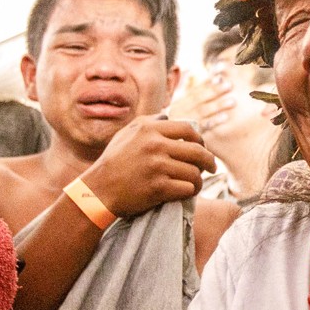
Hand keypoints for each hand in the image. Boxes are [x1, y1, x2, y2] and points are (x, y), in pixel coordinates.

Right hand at [81, 119, 216, 216]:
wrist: (97, 191)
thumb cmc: (113, 163)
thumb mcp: (126, 134)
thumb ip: (148, 123)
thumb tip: (168, 116)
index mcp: (149, 129)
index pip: (188, 129)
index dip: (201, 140)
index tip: (203, 148)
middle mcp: (154, 145)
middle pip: (197, 151)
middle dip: (209, 161)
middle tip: (212, 168)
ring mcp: (157, 167)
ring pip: (194, 172)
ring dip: (199, 180)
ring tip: (196, 183)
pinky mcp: (158, 188)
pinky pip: (187, 189)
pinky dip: (190, 192)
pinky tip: (186, 193)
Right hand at [172, 69, 238, 132]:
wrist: (157, 146)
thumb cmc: (169, 125)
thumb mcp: (175, 105)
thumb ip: (181, 89)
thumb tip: (188, 70)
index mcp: (178, 103)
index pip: (194, 89)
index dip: (207, 80)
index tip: (220, 72)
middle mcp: (179, 111)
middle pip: (198, 98)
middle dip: (214, 90)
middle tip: (229, 85)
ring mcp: (182, 122)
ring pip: (202, 111)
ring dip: (217, 105)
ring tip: (232, 101)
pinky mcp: (186, 136)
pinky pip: (202, 127)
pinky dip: (213, 121)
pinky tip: (225, 117)